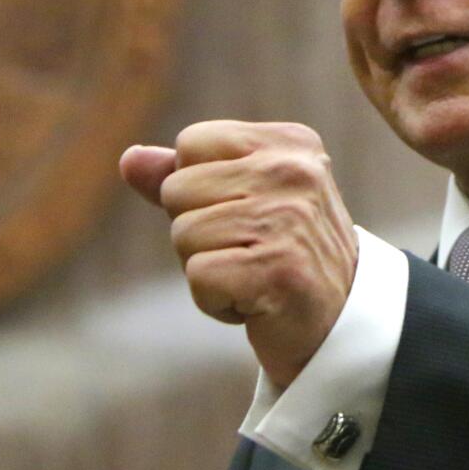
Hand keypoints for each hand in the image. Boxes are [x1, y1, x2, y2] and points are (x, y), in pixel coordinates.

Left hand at [121, 122, 358, 387]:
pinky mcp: (277, 270)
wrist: (338, 326)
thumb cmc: (282, 255)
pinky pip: (198, 277)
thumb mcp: (241, 200)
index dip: (199, 188)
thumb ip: (187, 175)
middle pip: (178, 190)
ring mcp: (288, 220)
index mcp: (289, 144)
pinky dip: (215, 302)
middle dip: (198, 232)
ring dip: (206, 268)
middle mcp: (294, 173)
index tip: (245, 215)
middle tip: (248, 252)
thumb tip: (130, 160)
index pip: (191, 143)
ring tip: (252, 275)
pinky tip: (253, 303)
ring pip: (183, 235)